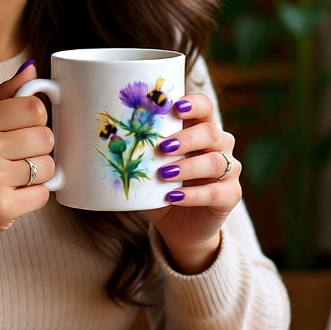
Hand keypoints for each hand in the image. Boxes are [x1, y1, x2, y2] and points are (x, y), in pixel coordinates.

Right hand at [0, 61, 55, 278]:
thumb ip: (4, 97)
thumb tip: (33, 69)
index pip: (34, 107)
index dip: (37, 122)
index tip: (24, 132)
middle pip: (45, 137)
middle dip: (39, 151)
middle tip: (19, 160)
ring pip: (48, 167)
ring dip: (39, 176)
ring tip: (15, 180)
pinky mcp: (0, 207)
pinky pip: (43, 195)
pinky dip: (34, 198)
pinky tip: (13, 197)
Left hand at [142, 93, 241, 274]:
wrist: (178, 225)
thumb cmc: (159, 188)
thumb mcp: (145, 169)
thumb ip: (133, 153)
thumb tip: (99, 138)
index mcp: (200, 129)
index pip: (204, 107)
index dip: (194, 104)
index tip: (175, 107)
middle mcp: (220, 146)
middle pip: (211, 133)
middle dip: (186, 139)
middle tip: (163, 147)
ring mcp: (229, 170)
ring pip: (216, 162)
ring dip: (188, 167)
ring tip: (164, 174)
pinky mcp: (231, 195)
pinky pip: (217, 192)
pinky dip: (193, 195)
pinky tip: (173, 197)